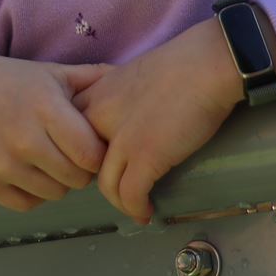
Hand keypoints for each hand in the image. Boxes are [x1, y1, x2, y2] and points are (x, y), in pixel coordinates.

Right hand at [0, 45, 105, 212]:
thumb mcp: (54, 74)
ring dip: (59, 182)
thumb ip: (95, 79)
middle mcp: (23, 139)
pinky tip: (31, 172)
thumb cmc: (15, 82)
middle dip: (81, 170)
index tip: (91, 145)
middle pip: (77, 179)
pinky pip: (28, 204)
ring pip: (55, 194)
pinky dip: (34, 194)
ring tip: (51, 161)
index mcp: (45, 109)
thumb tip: (134, 80)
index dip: (98, 154)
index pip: (91, 155)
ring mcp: (3, 163)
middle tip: (71, 154)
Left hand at [74, 19, 245, 223]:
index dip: (82, 155)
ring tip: (133, 206)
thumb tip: (124, 122)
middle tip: (117, 187)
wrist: (207, 64)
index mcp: (94, 95)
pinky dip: (136, 208)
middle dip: (96, 180)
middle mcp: (98, 118)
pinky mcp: (146, 156)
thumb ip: (118, 99)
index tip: (101, 165)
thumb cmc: (181, 64)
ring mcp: (121, 139)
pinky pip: (130, 194)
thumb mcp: (132, 76)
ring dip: (119, 201)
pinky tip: (146, 211)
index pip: (68, 134)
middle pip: (80, 162)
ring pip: (105, 185)